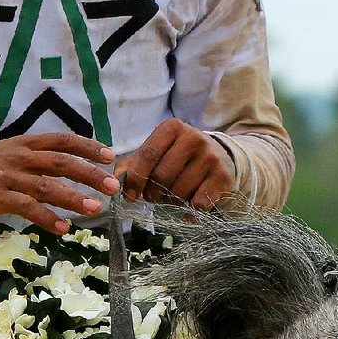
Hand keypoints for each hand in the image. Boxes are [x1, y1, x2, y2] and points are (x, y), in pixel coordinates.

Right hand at [0, 133, 119, 234]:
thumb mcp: (11, 154)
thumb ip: (38, 160)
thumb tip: (71, 170)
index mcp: (25, 144)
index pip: (62, 140)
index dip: (88, 146)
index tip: (109, 156)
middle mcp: (20, 157)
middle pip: (61, 162)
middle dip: (90, 174)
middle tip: (112, 186)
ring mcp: (8, 177)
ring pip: (47, 186)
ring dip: (73, 198)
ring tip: (94, 208)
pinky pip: (26, 207)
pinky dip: (46, 217)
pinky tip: (62, 227)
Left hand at [119, 119, 236, 210]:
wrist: (222, 158)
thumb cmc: (179, 157)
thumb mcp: (157, 153)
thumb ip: (133, 165)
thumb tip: (114, 181)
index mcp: (172, 128)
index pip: (147, 155)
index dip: (135, 178)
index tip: (129, 196)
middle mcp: (194, 138)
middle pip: (162, 176)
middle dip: (152, 193)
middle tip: (154, 196)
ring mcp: (211, 157)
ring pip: (178, 192)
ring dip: (170, 202)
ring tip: (173, 196)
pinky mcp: (223, 177)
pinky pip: (197, 204)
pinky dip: (189, 211)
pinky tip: (190, 203)